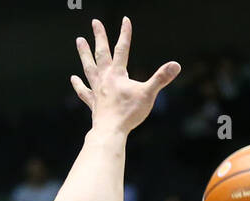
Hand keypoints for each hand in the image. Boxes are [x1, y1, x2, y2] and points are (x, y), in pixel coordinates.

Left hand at [71, 17, 179, 135]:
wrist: (110, 131)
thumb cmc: (129, 114)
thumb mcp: (148, 94)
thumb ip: (161, 78)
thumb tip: (176, 65)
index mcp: (118, 74)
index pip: (122, 49)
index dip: (125, 34)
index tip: (125, 20)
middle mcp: (105, 78)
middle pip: (101, 53)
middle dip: (99, 37)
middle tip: (95, 22)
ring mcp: (97, 90)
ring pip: (89, 67)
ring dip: (84, 53)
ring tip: (79, 40)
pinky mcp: (93, 103)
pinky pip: (84, 91)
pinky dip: (78, 85)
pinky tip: (73, 78)